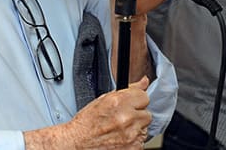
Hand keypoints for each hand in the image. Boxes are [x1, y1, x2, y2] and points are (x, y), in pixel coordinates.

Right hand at [24, 77, 151, 148]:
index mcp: (119, 102)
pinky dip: (133, 139)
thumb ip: (128, 90)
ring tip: (120, 128)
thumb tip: (144, 82)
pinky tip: (121, 137)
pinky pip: (141, 141)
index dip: (137, 100)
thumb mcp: (104, 99)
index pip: (144, 96)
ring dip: (136, 127)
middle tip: (124, 117)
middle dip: (137, 115)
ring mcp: (131, 135)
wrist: (79, 142)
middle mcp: (127, 118)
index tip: (132, 103)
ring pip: (145, 128)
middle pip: (147, 114)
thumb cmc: (87, 122)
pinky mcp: (133, 148)